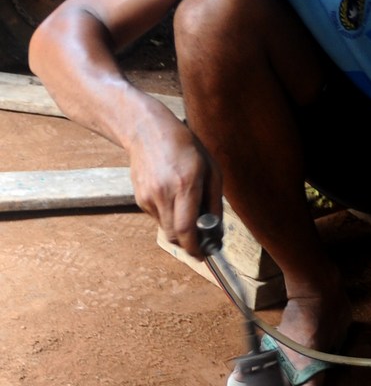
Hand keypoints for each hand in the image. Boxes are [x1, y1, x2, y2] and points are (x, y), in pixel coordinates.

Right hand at [127, 107, 222, 257]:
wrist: (147, 131)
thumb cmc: (185, 148)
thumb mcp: (211, 170)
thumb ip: (214, 202)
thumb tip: (216, 230)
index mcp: (185, 185)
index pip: (186, 229)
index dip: (195, 247)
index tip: (203, 255)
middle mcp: (164, 193)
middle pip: (175, 235)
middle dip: (189, 244)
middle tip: (201, 242)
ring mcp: (148, 197)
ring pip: (165, 229)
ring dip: (179, 230)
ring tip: (188, 213)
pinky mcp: (139, 198)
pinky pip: (157, 218)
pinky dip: (168, 217)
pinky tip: (172, 199)